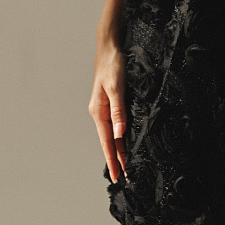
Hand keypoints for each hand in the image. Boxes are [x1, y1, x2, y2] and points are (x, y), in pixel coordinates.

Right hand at [88, 36, 127, 183]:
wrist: (109, 47)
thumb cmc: (112, 64)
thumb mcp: (116, 87)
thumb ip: (118, 110)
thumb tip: (119, 134)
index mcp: (98, 111)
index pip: (107, 141)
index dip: (113, 159)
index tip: (118, 176)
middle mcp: (99, 112)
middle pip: (109, 141)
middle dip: (116, 159)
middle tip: (125, 178)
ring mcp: (104, 108)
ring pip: (112, 134)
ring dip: (118, 149)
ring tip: (126, 165)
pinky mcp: (110, 102)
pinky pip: (114, 124)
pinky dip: (119, 136)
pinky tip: (124, 142)